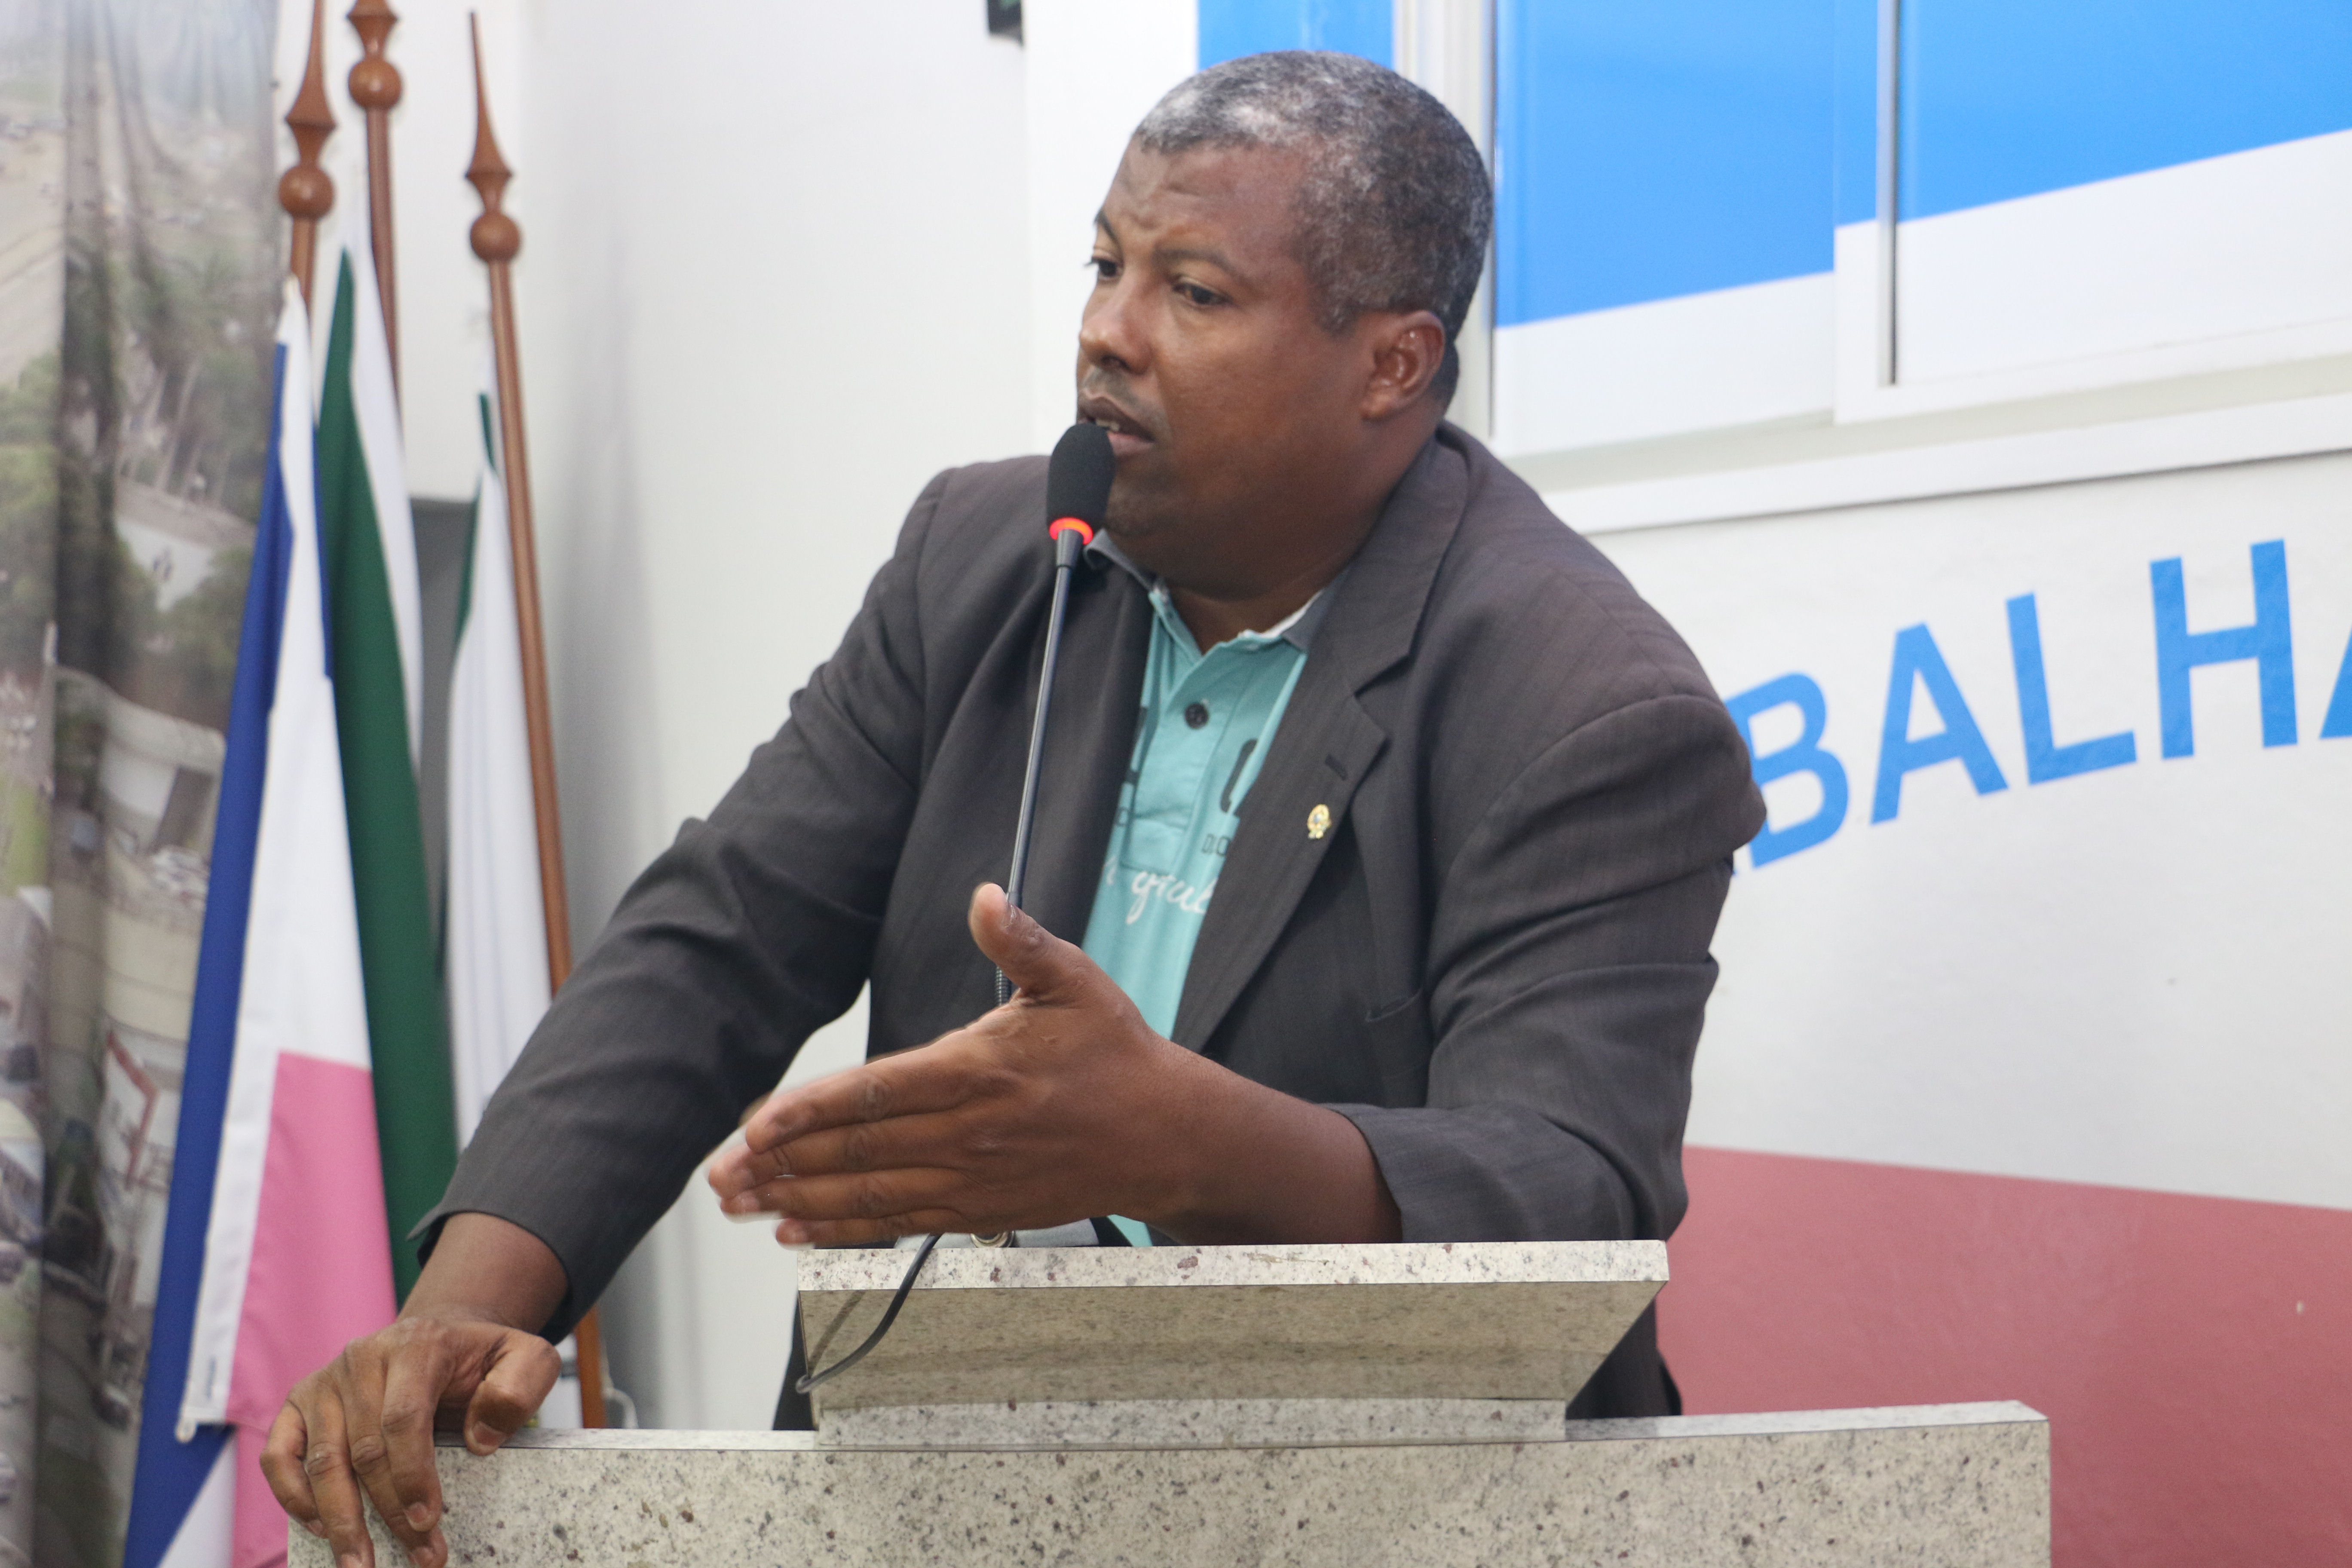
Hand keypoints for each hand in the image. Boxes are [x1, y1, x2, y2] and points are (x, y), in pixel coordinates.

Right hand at [261, 1214, 565, 1567]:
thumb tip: (479, 1439)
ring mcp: (325, 1381)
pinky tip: (322, 1529)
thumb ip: (520, 1387)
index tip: (429, 1521)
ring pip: (322, 1461)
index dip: (413, 1475)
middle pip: (365, 1449)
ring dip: (341, 1520)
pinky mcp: (298, 1404)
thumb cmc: (481, 1360)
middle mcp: (362, 1358)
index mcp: (416, 1345)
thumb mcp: (528, 1357)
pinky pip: (280, 1455)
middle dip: (390, 1512)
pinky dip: (294, 1496)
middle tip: (420, 1556)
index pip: (404, 1418)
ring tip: (361, 1564)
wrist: (439, 1338)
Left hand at [707, 883, 1400, 1245]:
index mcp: (980, 1071)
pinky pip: (901, 1224)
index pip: (877, 1093)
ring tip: (742, 1202)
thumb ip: (1021, 941)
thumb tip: (986, 898)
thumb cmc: (1116, 1055)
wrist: (1168, 1135)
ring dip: (800, 1199)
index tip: (756, 1123)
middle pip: (859, 1151)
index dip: (811, 1111)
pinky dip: (845, 1229)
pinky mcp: (982, 1212)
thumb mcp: (1075, 981)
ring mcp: (973, 1179)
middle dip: (783, 1164)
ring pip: (871, 1195)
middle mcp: (969, 1132)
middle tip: (721, 1174)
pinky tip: (799, 1228)